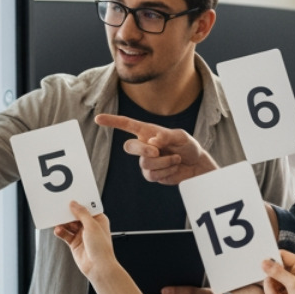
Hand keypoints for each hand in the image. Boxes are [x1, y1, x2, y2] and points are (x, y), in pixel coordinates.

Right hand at [52, 200, 115, 280]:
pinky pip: (65, 234)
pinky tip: (58, 230)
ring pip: (69, 225)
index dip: (79, 203)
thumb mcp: (91, 226)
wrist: (98, 268)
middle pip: (76, 216)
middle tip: (59, 207)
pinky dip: (61, 231)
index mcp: (98, 220)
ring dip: (63, 222)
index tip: (69, 197)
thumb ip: (81, 214)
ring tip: (56, 219)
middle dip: (68, 213)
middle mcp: (90, 227)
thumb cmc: (101, 248)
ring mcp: (82, 235)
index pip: (87, 208)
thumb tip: (74, 204)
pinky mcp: (74, 243)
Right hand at [95, 113, 218, 184]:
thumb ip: (166, 137)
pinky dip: (166, 171)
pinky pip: (153, 175)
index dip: (112, 121)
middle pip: (129, 147)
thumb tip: (152, 142)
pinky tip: (174, 167)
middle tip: (157, 151)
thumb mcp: (180, 136)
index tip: (98, 118)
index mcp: (147, 131)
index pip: (126, 124)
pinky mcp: (152, 174)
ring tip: (176, 159)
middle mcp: (144, 145)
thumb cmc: (188, 146)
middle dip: (142, 149)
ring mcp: (146, 161)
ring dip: (164, 162)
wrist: (196, 165)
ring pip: (145, 163)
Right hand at [259, 251, 294, 293]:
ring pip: (273, 281)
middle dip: (271, 280)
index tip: (263, 267)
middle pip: (275, 269)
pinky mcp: (289, 292)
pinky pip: (275, 289)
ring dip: (271, 290)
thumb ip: (278, 272)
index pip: (282, 255)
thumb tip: (264, 262)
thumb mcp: (293, 285)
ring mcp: (292, 282)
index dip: (272, 260)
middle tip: (271, 290)